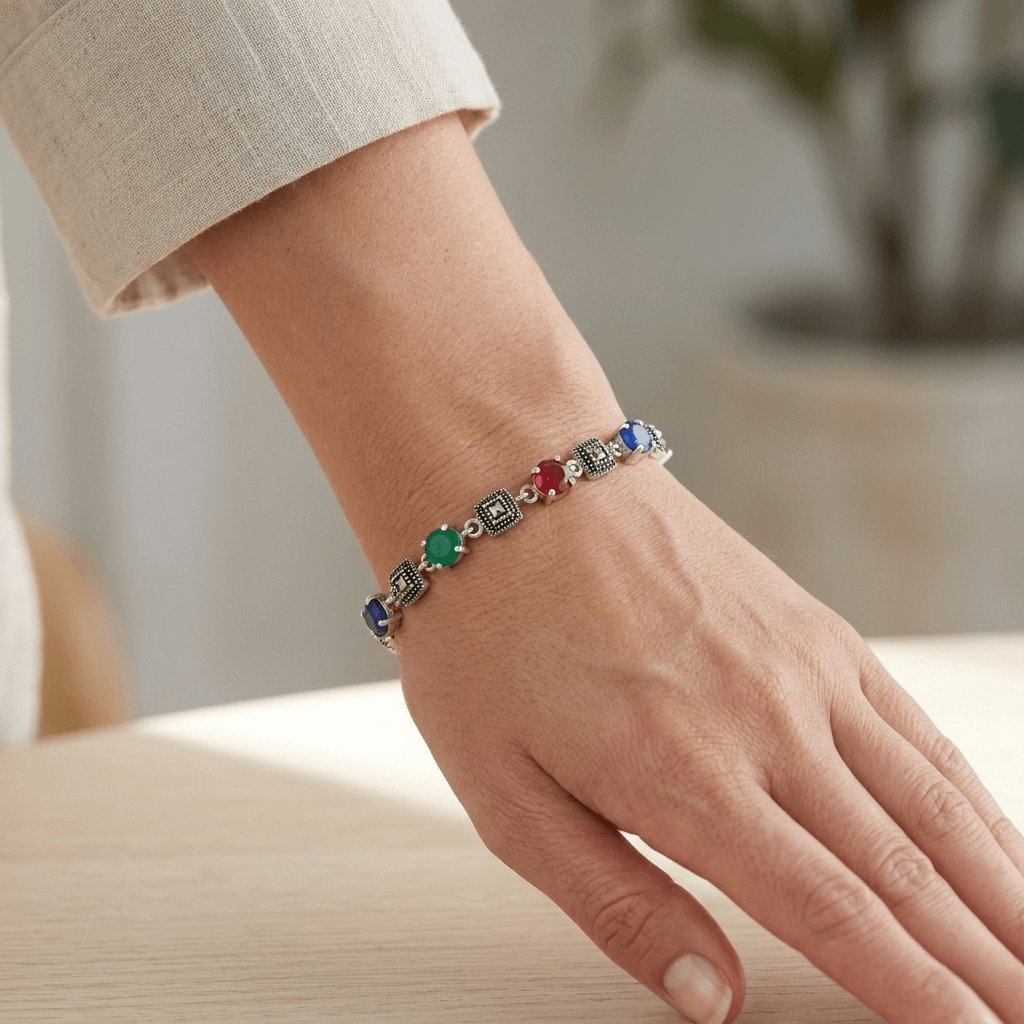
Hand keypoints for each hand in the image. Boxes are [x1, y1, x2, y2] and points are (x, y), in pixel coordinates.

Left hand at [398, 455, 1023, 1023]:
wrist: (509, 485)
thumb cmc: (487, 633)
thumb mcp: (505, 793)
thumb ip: (615, 901)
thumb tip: (714, 998)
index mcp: (685, 778)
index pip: (837, 914)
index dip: (922, 996)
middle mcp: (766, 721)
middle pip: (908, 869)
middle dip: (990, 960)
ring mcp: (801, 664)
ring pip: (935, 798)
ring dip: (1004, 886)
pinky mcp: (810, 624)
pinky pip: (911, 723)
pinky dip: (971, 792)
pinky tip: (995, 834)